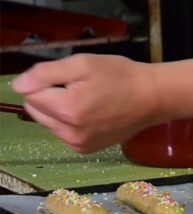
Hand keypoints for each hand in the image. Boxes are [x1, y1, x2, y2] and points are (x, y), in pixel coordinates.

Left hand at [12, 54, 160, 152]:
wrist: (152, 98)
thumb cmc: (121, 76)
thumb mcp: (83, 63)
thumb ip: (45, 73)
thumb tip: (18, 86)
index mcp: (68, 109)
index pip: (29, 93)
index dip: (46, 80)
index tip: (70, 77)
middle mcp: (70, 132)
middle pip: (36, 110)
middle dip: (50, 97)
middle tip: (79, 88)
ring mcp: (78, 144)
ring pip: (48, 122)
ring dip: (59, 110)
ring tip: (88, 100)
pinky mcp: (85, 150)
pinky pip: (63, 132)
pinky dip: (70, 122)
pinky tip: (92, 114)